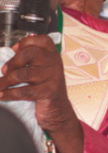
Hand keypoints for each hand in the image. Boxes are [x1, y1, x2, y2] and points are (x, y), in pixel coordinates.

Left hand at [0, 34, 83, 152]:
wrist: (57, 111)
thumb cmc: (44, 89)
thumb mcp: (41, 71)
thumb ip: (30, 62)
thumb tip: (9, 57)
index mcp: (52, 56)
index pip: (41, 40)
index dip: (26, 42)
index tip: (14, 50)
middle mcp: (54, 64)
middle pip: (30, 54)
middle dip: (13, 62)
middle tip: (5, 71)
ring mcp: (53, 78)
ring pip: (24, 74)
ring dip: (6, 81)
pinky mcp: (49, 92)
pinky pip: (24, 91)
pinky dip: (9, 94)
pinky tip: (2, 95)